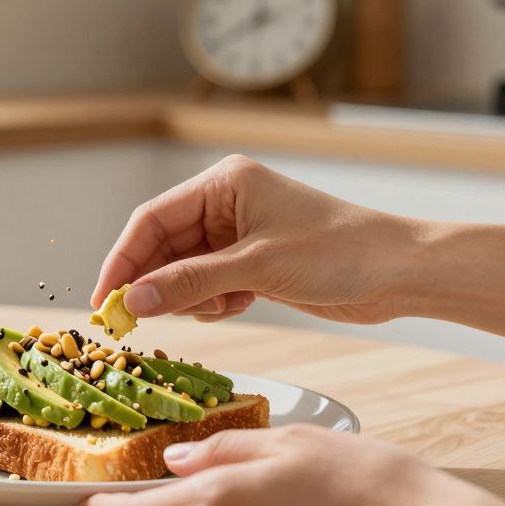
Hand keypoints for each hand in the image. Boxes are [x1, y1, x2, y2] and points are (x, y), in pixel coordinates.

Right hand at [90, 155, 424, 323]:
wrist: (400, 272)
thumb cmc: (339, 252)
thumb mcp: (256, 268)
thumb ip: (190, 283)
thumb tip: (134, 300)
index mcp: (223, 183)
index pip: (151, 220)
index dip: (122, 261)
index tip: (104, 301)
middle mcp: (226, 203)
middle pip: (163, 246)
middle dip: (156, 283)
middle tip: (136, 321)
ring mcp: (240, 233)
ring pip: (184, 271)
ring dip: (191, 297)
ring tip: (224, 306)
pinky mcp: (254, 262)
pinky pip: (209, 285)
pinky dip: (214, 302)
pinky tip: (241, 305)